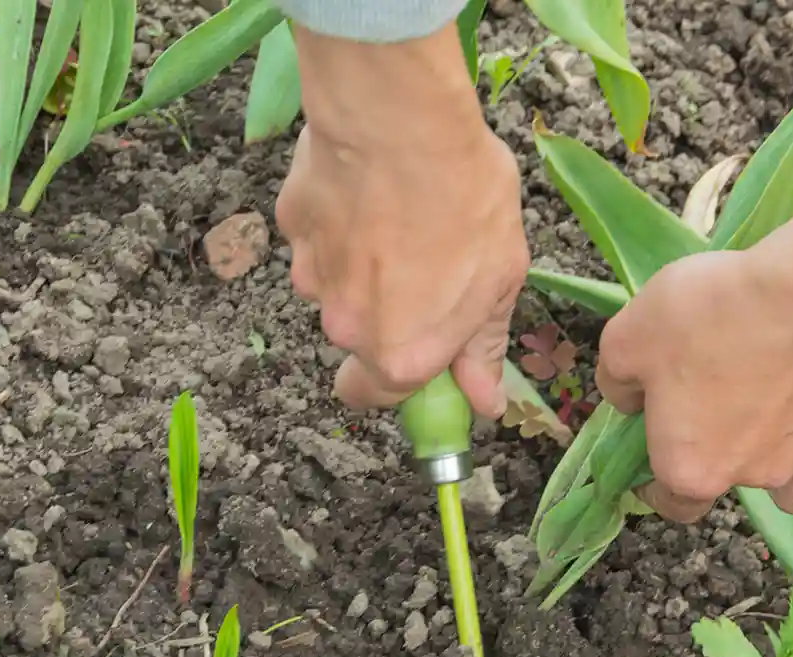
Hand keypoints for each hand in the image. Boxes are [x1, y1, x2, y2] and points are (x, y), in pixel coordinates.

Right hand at [278, 25, 528, 417]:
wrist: (398, 119)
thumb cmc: (462, 197)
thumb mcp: (500, 279)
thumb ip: (483, 347)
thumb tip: (484, 402)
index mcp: (398, 353)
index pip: (376, 396)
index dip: (398, 380)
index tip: (423, 352)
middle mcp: (345, 326)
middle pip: (359, 335)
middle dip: (386, 310)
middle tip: (426, 262)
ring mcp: (310, 274)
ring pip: (336, 284)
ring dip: (363, 263)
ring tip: (403, 215)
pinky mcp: (292, 224)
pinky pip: (320, 236)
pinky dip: (342, 222)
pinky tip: (373, 188)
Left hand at [596, 161, 792, 520]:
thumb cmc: (707, 316)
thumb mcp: (626, 340)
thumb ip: (618, 384)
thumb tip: (630, 402)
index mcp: (692, 467)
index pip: (672, 503)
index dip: (658, 486)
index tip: (655, 460)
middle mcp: (753, 474)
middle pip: (735, 490)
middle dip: (723, 465)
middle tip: (717, 417)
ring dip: (788, 477)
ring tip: (777, 438)